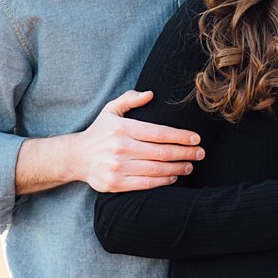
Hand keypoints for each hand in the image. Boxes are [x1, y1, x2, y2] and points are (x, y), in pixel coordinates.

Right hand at [74, 90, 204, 192]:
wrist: (77, 157)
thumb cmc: (99, 132)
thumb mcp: (111, 110)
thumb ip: (130, 99)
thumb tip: (151, 94)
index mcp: (122, 128)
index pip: (159, 133)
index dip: (180, 136)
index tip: (196, 138)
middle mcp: (121, 148)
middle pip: (161, 152)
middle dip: (185, 152)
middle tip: (200, 153)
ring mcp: (118, 167)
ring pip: (156, 169)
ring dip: (178, 168)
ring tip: (190, 165)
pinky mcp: (116, 183)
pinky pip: (146, 184)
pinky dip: (163, 181)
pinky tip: (173, 177)